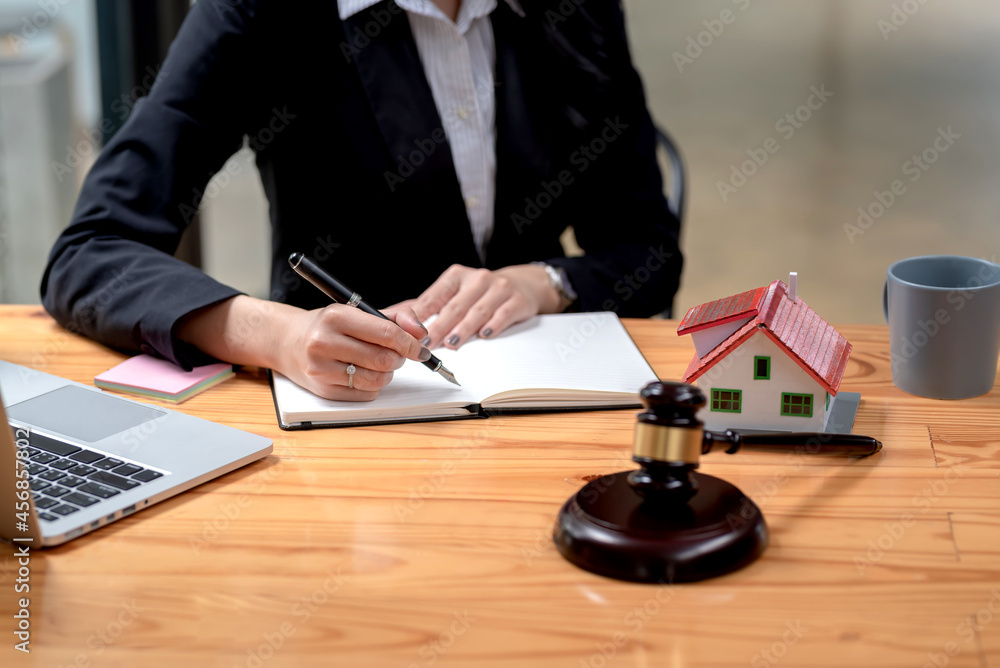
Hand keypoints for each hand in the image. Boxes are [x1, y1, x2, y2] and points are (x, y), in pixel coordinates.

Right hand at [177, 296, 430, 401]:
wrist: (287, 341)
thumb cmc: (327, 326)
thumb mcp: (357, 312)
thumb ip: (395, 317)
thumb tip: (420, 333)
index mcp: (336, 316)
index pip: (386, 334)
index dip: (410, 343)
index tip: (419, 347)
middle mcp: (324, 342)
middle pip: (383, 359)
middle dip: (399, 358)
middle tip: (397, 354)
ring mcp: (321, 369)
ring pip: (377, 380)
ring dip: (387, 373)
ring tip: (378, 363)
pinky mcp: (323, 390)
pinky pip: (366, 394)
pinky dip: (373, 386)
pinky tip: (362, 374)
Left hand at [399, 264, 563, 348]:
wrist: (522, 285)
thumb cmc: (479, 293)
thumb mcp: (452, 293)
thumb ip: (424, 307)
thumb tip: (389, 316)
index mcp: (456, 276)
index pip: (434, 297)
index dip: (420, 315)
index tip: (408, 331)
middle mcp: (477, 278)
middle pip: (455, 306)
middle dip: (439, 327)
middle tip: (426, 344)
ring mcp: (499, 288)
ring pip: (478, 312)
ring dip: (463, 329)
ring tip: (450, 344)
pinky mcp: (517, 300)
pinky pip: (503, 314)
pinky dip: (493, 325)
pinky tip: (484, 335)